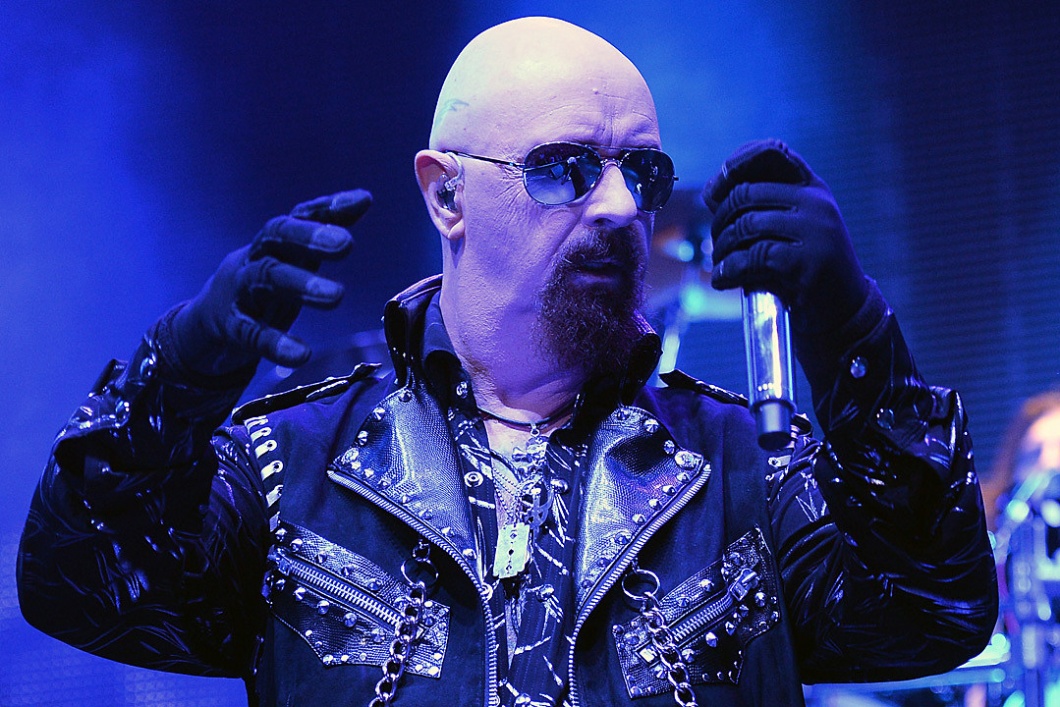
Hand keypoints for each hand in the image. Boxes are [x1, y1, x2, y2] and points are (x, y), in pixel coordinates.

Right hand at [168, 190, 370, 376]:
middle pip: (276, 236)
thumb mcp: (291, 258)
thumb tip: (364, 198)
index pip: (298, 215)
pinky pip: (251, 332)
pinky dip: (276, 342)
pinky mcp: (230, 326)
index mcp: (274, 243)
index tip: (362, 201)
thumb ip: (324, 232)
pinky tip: (301, 354)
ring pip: (266, 277)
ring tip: (336, 295)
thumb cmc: (261, 286)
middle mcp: (255, 257)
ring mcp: (239, 290)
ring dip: (301, 284)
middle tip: (346, 244)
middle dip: (310, 237)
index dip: (328, 208)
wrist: (206, 324)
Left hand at [703, 139, 867, 334]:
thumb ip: (759, 209)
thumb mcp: (791, 230)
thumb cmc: (806, 270)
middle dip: (720, 221)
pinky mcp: (807, 262)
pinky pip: (752, 257)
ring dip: (722, 249)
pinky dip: (729, 270)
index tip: (714, 192)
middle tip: (717, 244)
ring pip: (745, 225)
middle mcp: (817, 203)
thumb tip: (710, 192)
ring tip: (720, 265)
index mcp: (813, 188)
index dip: (735, 164)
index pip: (772, 152)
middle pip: (746, 194)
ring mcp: (816, 230)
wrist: (844, 312)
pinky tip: (723, 281)